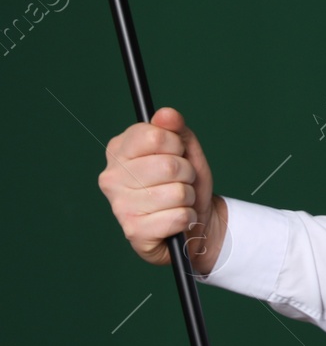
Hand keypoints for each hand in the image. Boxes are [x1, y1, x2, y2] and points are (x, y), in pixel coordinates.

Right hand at [98, 107, 226, 272]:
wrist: (194, 221)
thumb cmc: (185, 182)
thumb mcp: (186, 151)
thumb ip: (176, 129)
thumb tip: (167, 114)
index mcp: (119, 150)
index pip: (154, 135)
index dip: (176, 144)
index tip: (176, 153)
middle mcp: (111, 177)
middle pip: (169, 165)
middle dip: (187, 173)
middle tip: (181, 181)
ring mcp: (119, 206)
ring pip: (177, 192)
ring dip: (188, 197)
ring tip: (179, 201)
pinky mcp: (133, 231)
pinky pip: (178, 216)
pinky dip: (187, 218)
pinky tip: (177, 220)